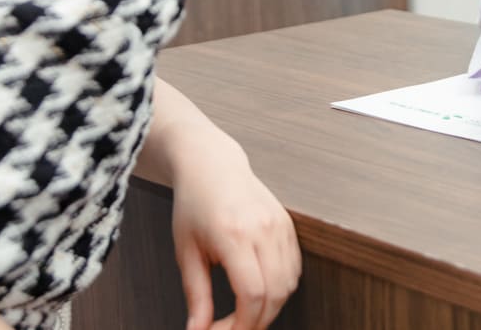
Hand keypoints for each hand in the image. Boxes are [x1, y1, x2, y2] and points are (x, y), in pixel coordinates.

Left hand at [171, 129, 300, 329]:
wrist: (212, 166)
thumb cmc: (194, 205)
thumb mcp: (186, 251)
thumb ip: (196, 295)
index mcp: (234, 234)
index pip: (252, 293)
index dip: (242, 325)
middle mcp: (263, 229)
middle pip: (275, 293)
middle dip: (256, 322)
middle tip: (233, 329)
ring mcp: (280, 225)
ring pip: (289, 283)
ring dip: (271, 307)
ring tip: (245, 313)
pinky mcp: (288, 224)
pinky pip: (294, 268)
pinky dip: (282, 288)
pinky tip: (262, 292)